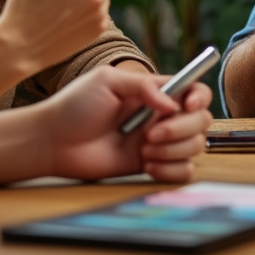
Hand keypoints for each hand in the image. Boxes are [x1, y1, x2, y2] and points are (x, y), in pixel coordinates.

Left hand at [41, 66, 212, 182]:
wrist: (53, 142)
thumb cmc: (75, 107)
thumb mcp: (107, 82)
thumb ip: (143, 86)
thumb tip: (172, 104)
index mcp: (156, 94)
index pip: (195, 92)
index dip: (199, 98)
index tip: (186, 106)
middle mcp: (162, 117)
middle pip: (201, 121)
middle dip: (181, 129)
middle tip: (149, 134)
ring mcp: (159, 143)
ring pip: (195, 147)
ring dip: (173, 150)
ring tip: (143, 150)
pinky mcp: (151, 166)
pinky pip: (182, 171)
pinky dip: (171, 170)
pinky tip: (147, 165)